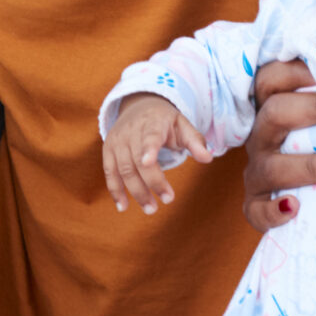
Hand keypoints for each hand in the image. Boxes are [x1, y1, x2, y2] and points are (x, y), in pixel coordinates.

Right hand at [103, 93, 209, 213]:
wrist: (138, 106)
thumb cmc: (165, 121)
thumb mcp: (182, 125)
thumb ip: (195, 141)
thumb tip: (208, 158)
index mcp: (152, 122)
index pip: (150, 136)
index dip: (148, 149)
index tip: (148, 162)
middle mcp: (131, 131)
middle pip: (137, 160)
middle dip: (152, 182)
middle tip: (168, 200)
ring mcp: (117, 141)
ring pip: (124, 169)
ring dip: (136, 191)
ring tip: (151, 209)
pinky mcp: (108, 150)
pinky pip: (109, 172)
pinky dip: (115, 190)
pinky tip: (123, 206)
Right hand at [241, 60, 315, 230]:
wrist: (313, 202)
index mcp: (273, 108)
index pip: (272, 78)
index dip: (300, 71)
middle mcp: (260, 136)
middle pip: (273, 112)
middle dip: (315, 109)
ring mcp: (256, 173)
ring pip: (268, 166)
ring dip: (303, 164)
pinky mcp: (256, 206)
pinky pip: (255, 209)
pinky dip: (272, 210)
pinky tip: (294, 207)